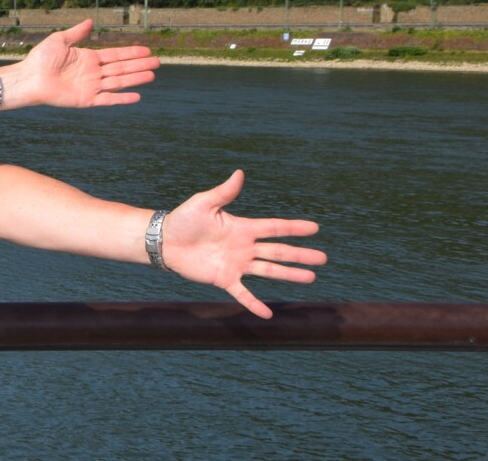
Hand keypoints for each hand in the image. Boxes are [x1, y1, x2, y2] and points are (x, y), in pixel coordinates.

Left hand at [0, 19, 159, 109]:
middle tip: (158, 62)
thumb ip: (77, 33)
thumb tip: (90, 21)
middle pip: (121, 68)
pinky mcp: (86, 100)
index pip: (115, 55)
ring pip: (118, 82)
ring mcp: (91, 87)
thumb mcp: (60, 40)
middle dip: (139, 65)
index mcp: (88, 58)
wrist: (29, 78)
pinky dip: (122, 99)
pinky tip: (137, 96)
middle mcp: (92, 73)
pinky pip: (107, 99)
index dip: (131, 53)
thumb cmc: (41, 58)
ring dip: (135, 79)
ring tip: (152, 75)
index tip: (147, 50)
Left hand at [160, 170, 327, 318]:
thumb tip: (240, 173)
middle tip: (323, 258)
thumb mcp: (204, 203)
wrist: (164, 241)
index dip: (294, 228)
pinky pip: (243, 293)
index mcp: (242, 228)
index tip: (315, 228)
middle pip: (278, 251)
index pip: (274, 227)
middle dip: (301, 255)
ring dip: (289, 275)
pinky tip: (267, 314)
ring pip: (269, 271)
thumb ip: (224, 192)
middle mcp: (244, 247)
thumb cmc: (183, 219)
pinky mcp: (224, 279)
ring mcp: (236, 264)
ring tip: (310, 278)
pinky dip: (254, 304)